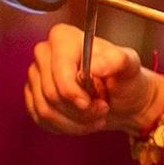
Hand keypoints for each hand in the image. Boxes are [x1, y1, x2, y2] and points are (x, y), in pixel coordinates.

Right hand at [24, 23, 163, 135]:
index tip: (95, 103)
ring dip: (75, 121)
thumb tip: (94, 65)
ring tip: (96, 116)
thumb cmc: (125, 78)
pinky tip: (82, 121)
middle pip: (51, 93)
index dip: (74, 92)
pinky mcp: (33, 97)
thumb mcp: (130, 66)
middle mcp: (45, 53)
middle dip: (80, 110)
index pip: (59, 70)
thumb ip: (117, 61)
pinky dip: (66, 127)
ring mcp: (36, 75)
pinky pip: (41, 120)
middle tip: (102, 109)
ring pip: (46, 110)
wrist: (122, 98)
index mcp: (64, 37)